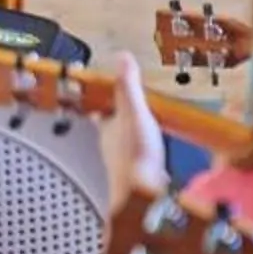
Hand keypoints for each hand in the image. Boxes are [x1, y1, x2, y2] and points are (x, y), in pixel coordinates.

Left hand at [99, 51, 171, 212]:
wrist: (142, 195)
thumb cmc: (135, 156)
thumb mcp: (135, 113)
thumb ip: (128, 87)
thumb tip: (122, 58)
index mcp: (106, 127)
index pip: (100, 109)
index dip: (102, 101)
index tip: (103, 91)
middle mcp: (110, 145)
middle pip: (110, 128)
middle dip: (115, 119)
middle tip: (121, 109)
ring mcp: (122, 162)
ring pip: (122, 144)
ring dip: (128, 136)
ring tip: (138, 128)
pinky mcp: (137, 176)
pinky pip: (137, 159)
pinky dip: (142, 153)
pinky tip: (152, 155)